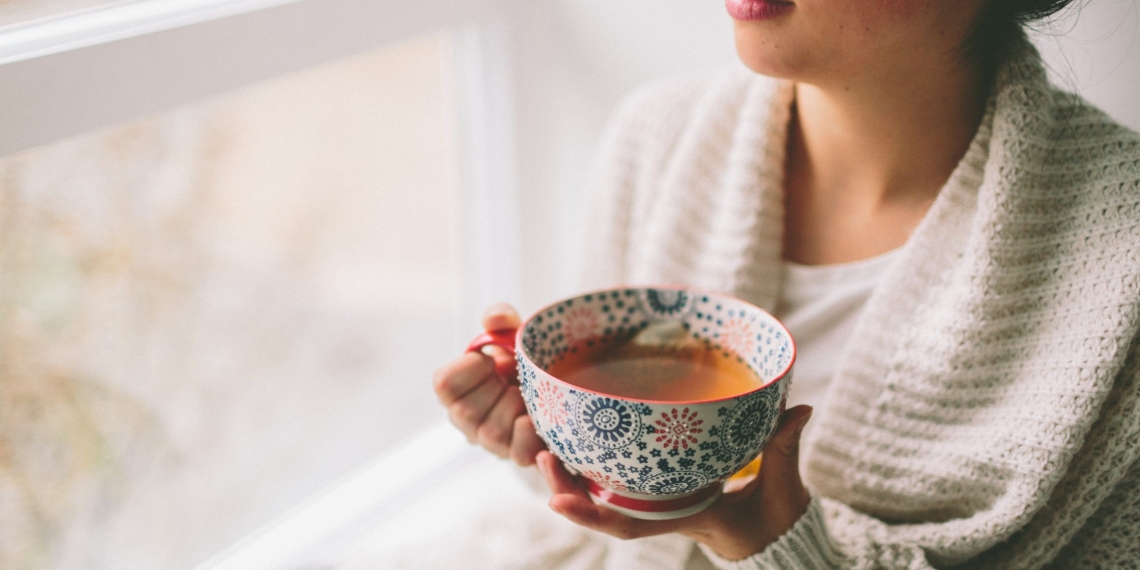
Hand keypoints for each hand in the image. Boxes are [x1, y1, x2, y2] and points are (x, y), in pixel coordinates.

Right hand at [432, 303, 546, 465]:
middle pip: (466, 412)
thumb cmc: (522, 360)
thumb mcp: (511, 333)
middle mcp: (468, 421)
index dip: (469, 369)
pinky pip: (520, 454)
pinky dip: (532, 438)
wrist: (558, 384)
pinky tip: (539, 424)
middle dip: (495, 388)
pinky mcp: (520, 455)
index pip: (444, 385)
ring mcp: (493, 443)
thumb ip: (500, 318)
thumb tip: (496, 319)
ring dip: (517, 407)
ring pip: (493, 432)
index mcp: (457, 389)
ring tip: (530, 395)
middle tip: (514, 377)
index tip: (489, 359)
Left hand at [535, 405, 813, 560]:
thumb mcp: (783, 486)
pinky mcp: (662, 483)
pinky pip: (621, 476)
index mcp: (684, 516)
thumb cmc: (776, 516)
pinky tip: (573, 437)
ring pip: (604, 492)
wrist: (778, 533)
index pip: (631, 524)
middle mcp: (663, 509)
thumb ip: (784, 447)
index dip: (593, 514)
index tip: (557, 502)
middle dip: (567, 487)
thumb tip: (798, 410)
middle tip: (540, 457)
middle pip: (603, 507)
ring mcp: (660, 498)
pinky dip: (594, 461)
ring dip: (571, 472)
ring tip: (542, 446)